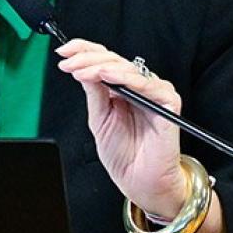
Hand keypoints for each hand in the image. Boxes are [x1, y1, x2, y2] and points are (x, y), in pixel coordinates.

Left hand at [56, 39, 188, 218]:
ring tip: (82, 70)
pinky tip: (108, 76)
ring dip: (101, 66)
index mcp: (121, 87)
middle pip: (114, 60)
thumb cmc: (124, 154)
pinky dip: (127, 78)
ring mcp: (153, 92)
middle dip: (87, 58)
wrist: (140, 181)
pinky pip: (148, 85)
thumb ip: (94, 94)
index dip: (84, 51)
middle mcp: (137, 86)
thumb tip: (81, 69)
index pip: (104, 60)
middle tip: (68, 63)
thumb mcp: (99, 120)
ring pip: (128, 68)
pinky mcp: (168, 102)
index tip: (63, 51)